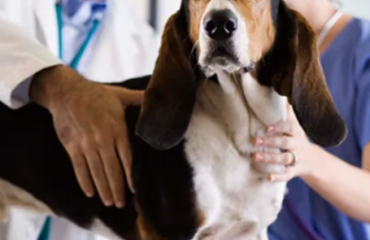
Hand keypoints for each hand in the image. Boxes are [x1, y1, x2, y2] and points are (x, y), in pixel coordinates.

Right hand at [30, 65, 142, 207]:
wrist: (66, 92)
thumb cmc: (97, 94)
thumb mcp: (121, 94)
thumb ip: (140, 99)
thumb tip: (159, 98)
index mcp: (116, 128)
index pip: (126, 157)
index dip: (131, 175)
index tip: (135, 190)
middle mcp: (102, 139)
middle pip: (112, 169)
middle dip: (117, 188)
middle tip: (122, 204)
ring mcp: (85, 144)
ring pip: (96, 172)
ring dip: (103, 189)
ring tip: (109, 202)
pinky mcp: (72, 146)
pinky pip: (79, 168)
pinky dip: (84, 182)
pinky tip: (90, 193)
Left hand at [253, 105, 319, 181]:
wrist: (314, 161)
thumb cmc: (298, 139)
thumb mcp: (295, 125)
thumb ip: (288, 112)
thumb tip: (284, 93)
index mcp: (296, 133)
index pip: (289, 128)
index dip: (278, 127)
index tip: (266, 128)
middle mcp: (297, 146)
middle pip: (285, 143)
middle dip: (270, 142)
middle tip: (255, 141)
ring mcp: (297, 159)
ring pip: (284, 158)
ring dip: (270, 158)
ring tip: (255, 157)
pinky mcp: (295, 171)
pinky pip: (287, 175)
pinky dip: (278, 177)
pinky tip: (267, 179)